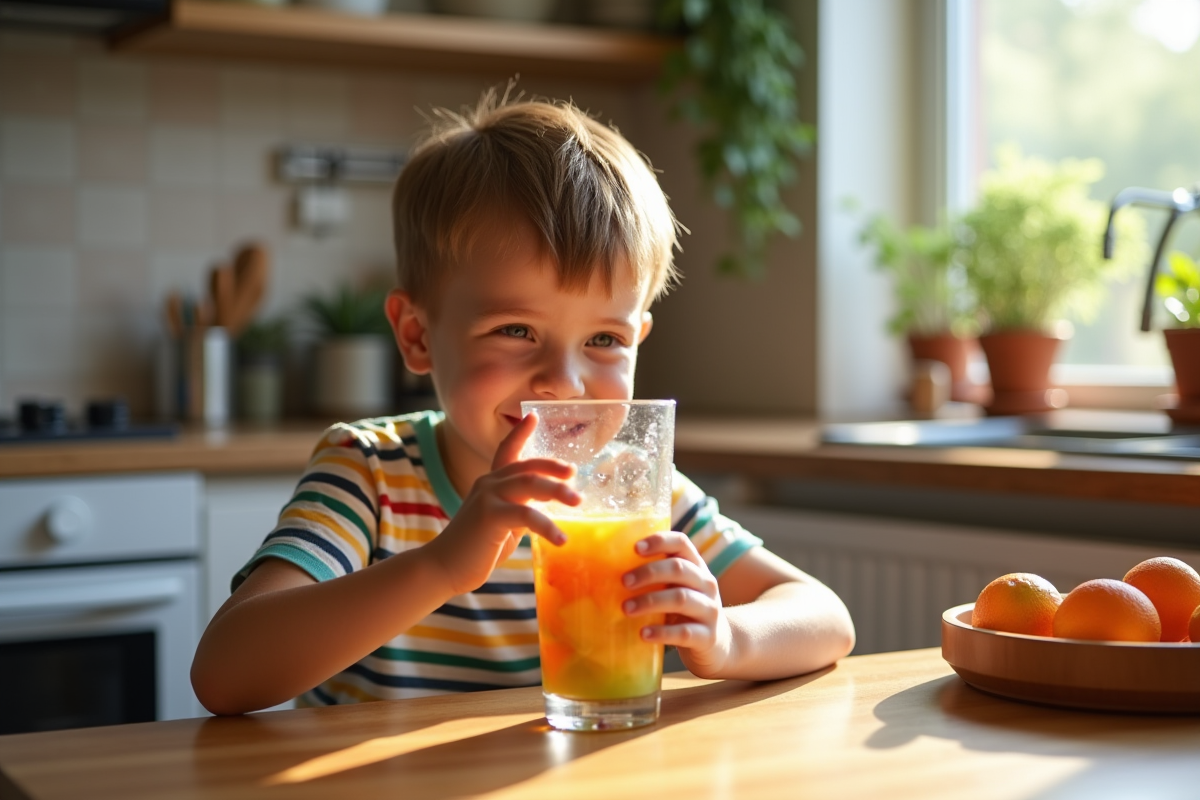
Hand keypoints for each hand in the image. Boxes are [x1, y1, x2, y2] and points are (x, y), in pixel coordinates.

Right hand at [424, 413, 579, 595]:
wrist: (443, 568)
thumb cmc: (475, 550)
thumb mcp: (501, 523)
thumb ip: (518, 510)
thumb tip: (542, 509)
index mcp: (489, 484)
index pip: (505, 451)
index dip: (519, 433)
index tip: (533, 416)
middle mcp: (488, 484)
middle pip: (526, 466)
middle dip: (552, 466)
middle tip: (573, 472)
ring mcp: (487, 497)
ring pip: (530, 483)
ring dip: (557, 490)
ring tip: (577, 502)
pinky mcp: (490, 516)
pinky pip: (527, 514)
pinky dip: (548, 526)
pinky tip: (562, 539)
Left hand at [621, 532, 734, 677]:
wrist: (720, 646)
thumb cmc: (685, 613)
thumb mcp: (676, 590)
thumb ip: (654, 579)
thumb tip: (604, 571)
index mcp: (696, 567)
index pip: (682, 543)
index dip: (660, 541)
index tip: (635, 548)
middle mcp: (706, 584)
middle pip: (679, 569)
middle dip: (648, 572)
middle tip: (623, 582)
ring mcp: (710, 610)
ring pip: (681, 599)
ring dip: (650, 601)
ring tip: (626, 609)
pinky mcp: (708, 637)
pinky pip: (684, 632)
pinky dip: (662, 632)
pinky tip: (643, 634)